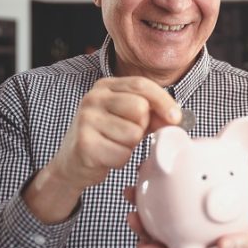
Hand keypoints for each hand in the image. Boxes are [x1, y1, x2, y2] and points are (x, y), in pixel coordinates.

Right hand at [24, 77, 181, 222]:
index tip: (176, 118)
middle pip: (140, 108)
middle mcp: (93, 98)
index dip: (163, 101)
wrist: (72, 163)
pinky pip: (122, 154)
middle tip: (129, 134)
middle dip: (142, 127)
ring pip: (133, 134)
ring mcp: (86, 120)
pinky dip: (120, 160)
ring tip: (115, 144)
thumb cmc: (106, 137)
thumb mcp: (128, 117)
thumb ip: (152, 112)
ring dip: (130, 146)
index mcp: (106, 86)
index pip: (142, 85)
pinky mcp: (84, 144)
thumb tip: (176, 118)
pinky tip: (107, 156)